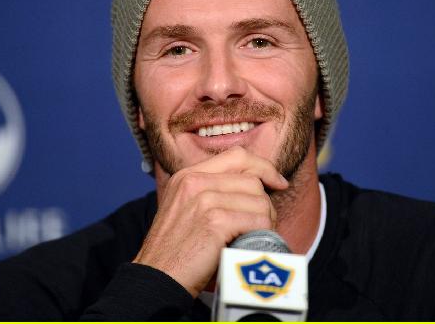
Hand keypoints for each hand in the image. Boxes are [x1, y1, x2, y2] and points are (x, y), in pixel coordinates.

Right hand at [132, 146, 288, 296]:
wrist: (156, 278)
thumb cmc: (176, 249)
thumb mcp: (186, 208)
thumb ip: (211, 191)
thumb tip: (254, 186)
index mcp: (187, 175)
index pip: (238, 156)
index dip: (263, 167)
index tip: (277, 182)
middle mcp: (195, 182)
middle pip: (252, 180)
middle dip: (265, 203)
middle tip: (262, 224)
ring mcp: (204, 200)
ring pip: (258, 200)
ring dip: (265, 221)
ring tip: (254, 236)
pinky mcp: (215, 222)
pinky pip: (257, 220)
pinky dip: (261, 234)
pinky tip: (250, 244)